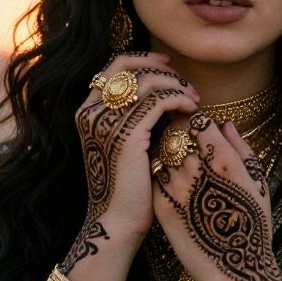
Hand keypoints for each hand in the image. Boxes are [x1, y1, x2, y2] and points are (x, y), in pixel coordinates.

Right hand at [61, 51, 199, 276]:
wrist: (117, 221)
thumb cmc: (125, 186)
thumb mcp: (123, 143)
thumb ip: (131, 116)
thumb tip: (159, 92)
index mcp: (88, 110)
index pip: (114, 66)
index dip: (143, 60)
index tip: (168, 65)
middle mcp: (92, 111)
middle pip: (129, 67)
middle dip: (162, 69)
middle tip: (185, 82)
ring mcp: (107, 122)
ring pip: (149, 82)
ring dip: (176, 85)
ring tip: (193, 98)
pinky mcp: (127, 134)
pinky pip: (159, 101)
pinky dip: (179, 99)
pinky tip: (191, 109)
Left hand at [151, 115, 281, 280]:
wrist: (236, 271)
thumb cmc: (254, 227)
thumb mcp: (259, 184)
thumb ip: (241, 149)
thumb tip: (226, 125)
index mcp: (224, 160)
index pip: (198, 121)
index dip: (196, 121)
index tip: (197, 127)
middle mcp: (198, 169)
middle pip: (176, 133)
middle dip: (177, 131)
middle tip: (180, 138)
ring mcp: (176, 188)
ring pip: (161, 153)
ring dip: (165, 152)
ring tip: (174, 161)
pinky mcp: (161, 206)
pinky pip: (154, 176)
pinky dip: (159, 173)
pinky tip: (169, 181)